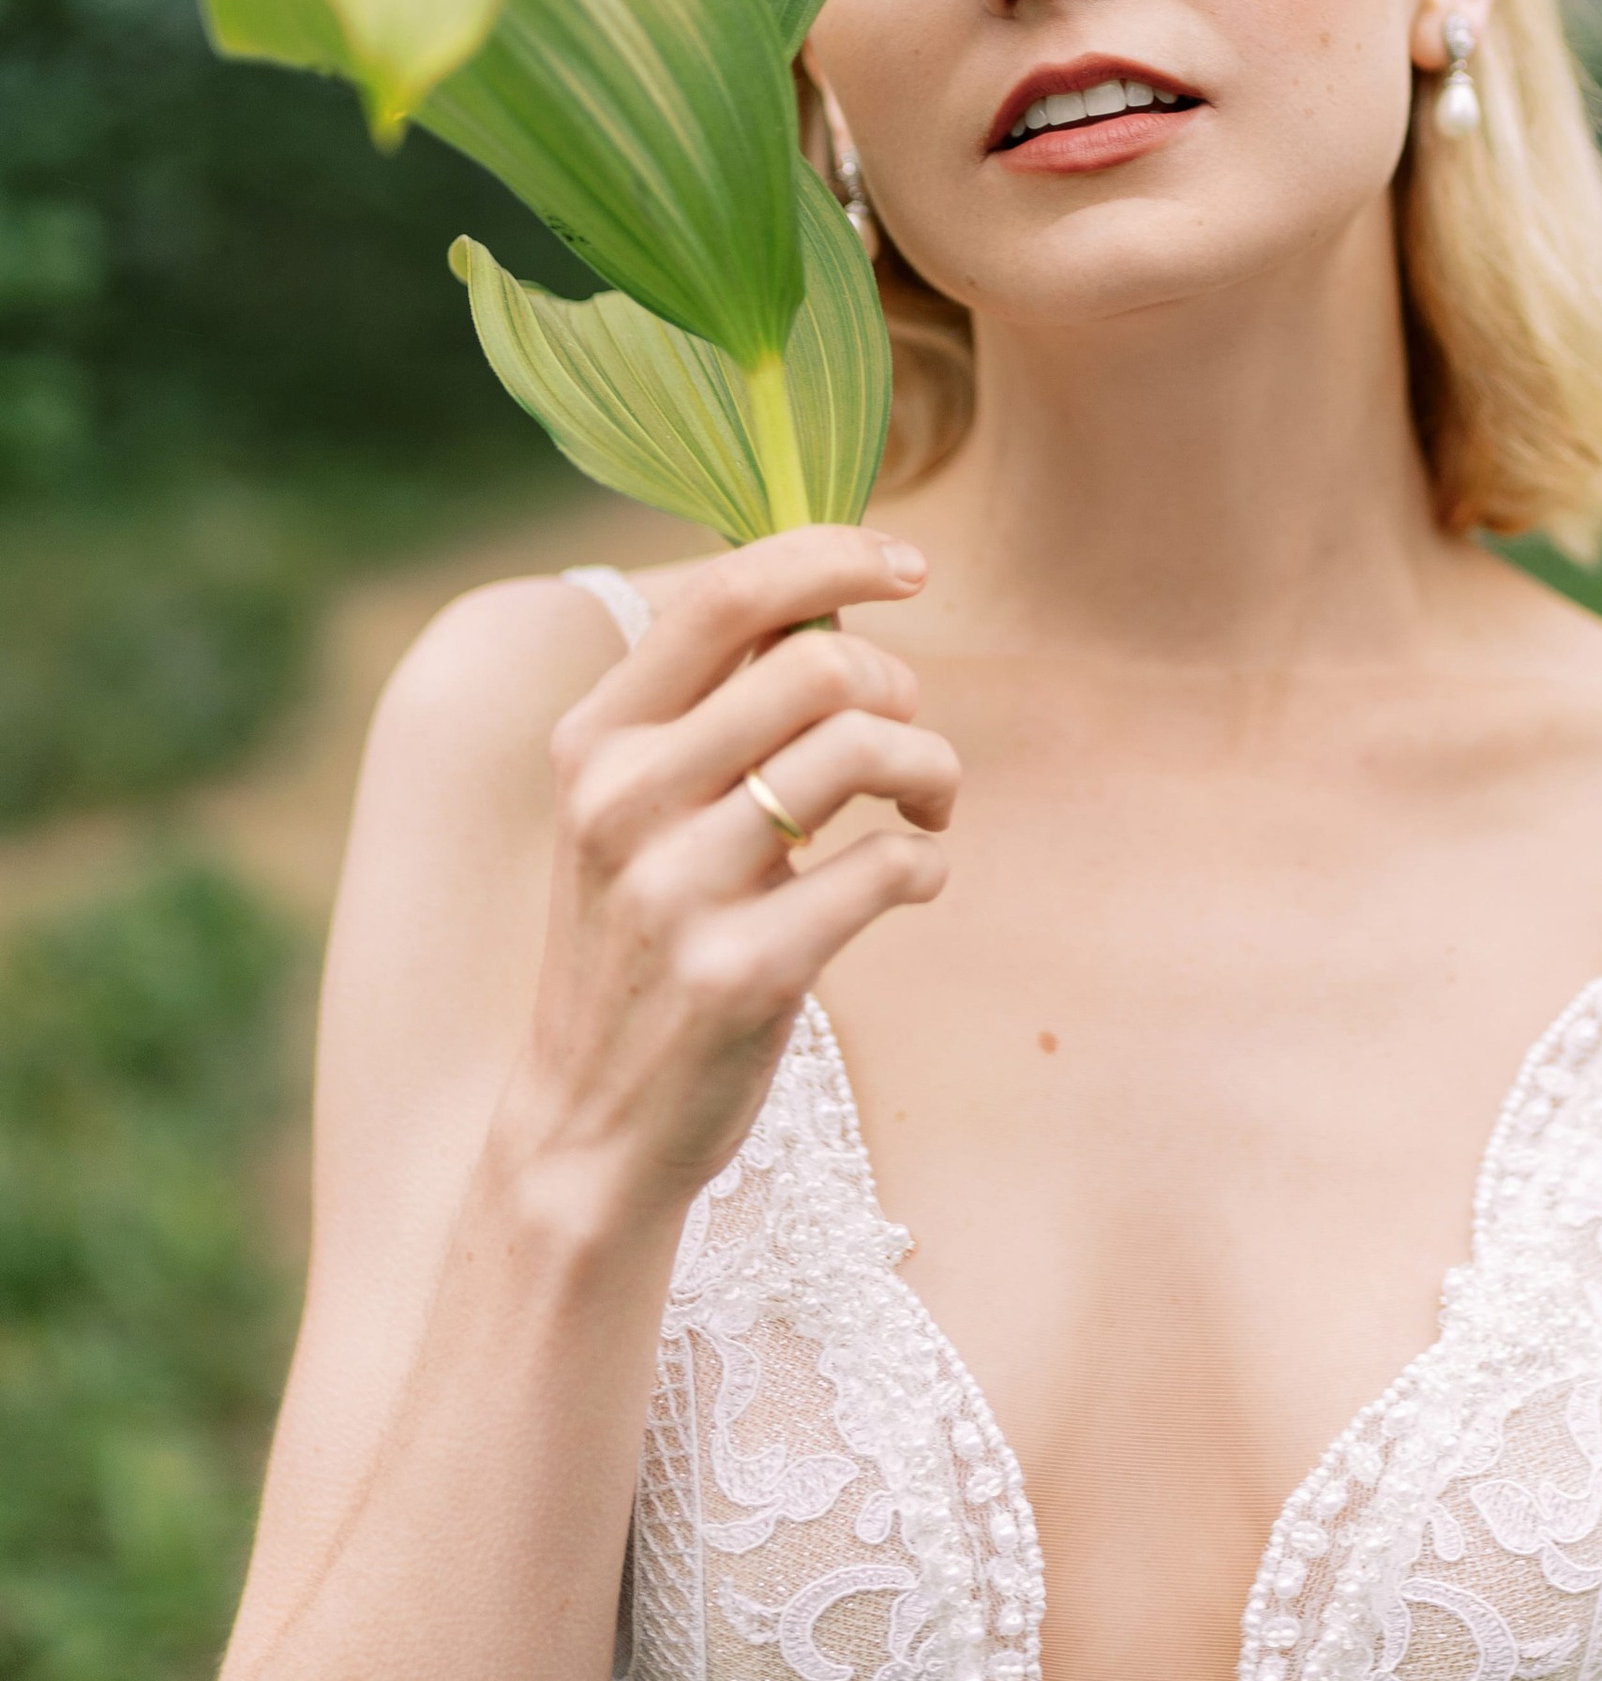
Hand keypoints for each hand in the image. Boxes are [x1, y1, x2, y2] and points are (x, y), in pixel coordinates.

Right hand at [500, 525, 953, 1234]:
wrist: (590, 1126)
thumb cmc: (641, 943)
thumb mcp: (634, 813)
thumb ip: (714, 708)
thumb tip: (835, 598)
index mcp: (595, 741)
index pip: (723, 594)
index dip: (835, 554)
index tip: (909, 562)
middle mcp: (623, 802)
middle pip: (818, 664)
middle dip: (898, 686)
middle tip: (906, 735)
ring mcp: (677, 890)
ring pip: (864, 750)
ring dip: (932, 766)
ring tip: (927, 805)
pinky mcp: (743, 972)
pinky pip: (891, 866)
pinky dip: (928, 861)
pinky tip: (911, 879)